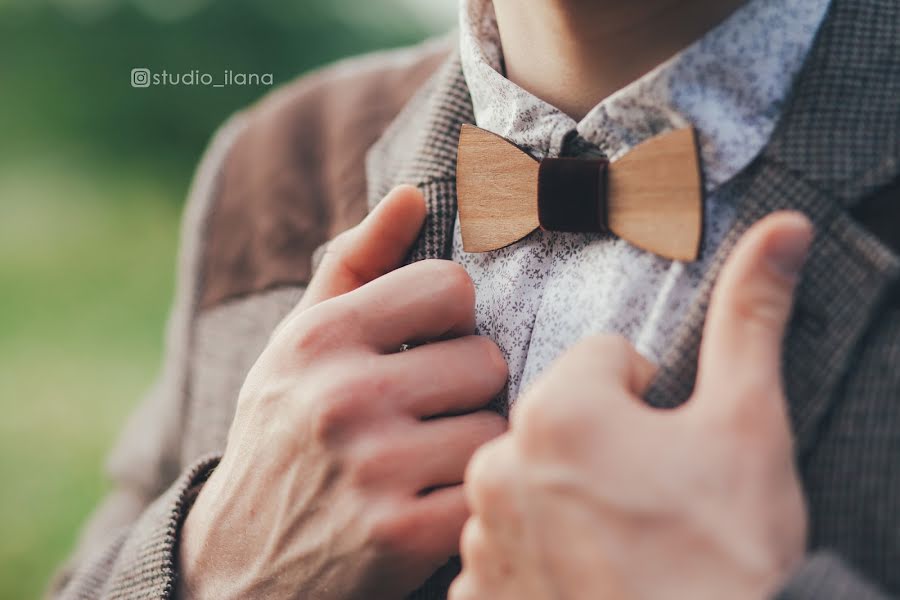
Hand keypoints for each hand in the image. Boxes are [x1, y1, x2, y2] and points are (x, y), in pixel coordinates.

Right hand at [178, 186, 508, 598]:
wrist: (238, 560)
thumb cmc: (283, 433)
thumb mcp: (298, 344)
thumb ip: (357, 262)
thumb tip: (415, 194)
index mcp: (321, 337)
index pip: (451, 287)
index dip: (449, 318)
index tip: (427, 347)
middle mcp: (344, 396)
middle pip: (484, 358)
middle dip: (464, 386)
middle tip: (427, 413)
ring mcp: (374, 469)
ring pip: (494, 427)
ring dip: (471, 444)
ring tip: (429, 459)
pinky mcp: (401, 536)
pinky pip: (487, 489)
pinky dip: (470, 497)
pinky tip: (433, 501)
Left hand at [451, 212, 812, 599]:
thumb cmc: (721, 559)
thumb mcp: (747, 428)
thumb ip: (749, 320)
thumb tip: (781, 230)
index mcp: (560, 410)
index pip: (606, 359)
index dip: (651, 396)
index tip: (670, 441)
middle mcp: (500, 465)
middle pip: (560, 422)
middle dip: (604, 446)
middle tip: (652, 500)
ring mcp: (482, 537)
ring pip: (529, 484)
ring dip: (567, 502)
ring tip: (621, 546)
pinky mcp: (475, 598)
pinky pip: (505, 551)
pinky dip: (538, 560)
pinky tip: (583, 581)